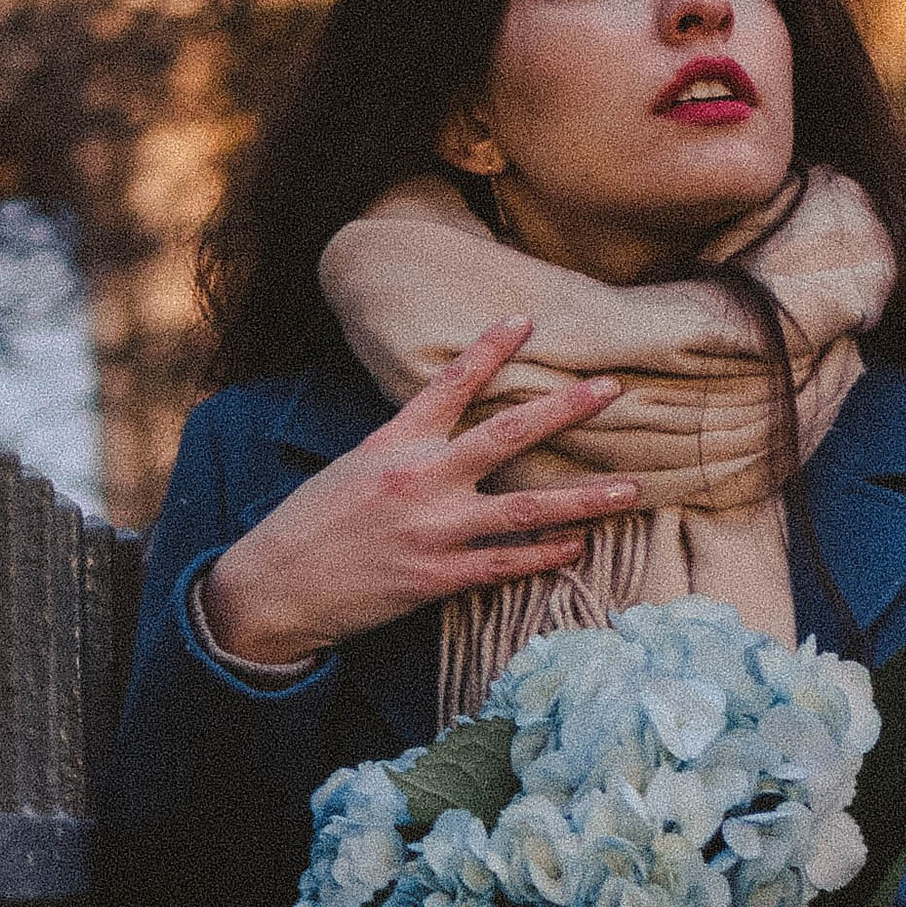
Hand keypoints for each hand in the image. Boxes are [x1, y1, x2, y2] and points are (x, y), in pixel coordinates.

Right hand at [201, 317, 637, 671]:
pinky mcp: (437, 577)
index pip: (451, 382)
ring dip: (584, 499)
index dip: (491, 348)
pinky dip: (545, 554)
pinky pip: (506, 563)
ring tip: (631, 489)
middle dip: (565, 408)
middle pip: (507, 434)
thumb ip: (407, 447)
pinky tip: (578, 546)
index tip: (527, 320)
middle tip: (612, 388)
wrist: (274, 586)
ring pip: (526, 508)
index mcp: (396, 441)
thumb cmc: (312, 523)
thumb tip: (452, 431)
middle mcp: (421, 477)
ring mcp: (433, 529)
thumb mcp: (354, 466)